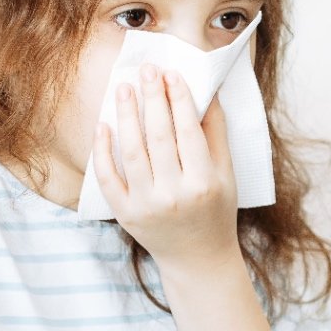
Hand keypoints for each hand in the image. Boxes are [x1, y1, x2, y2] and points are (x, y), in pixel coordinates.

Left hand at [93, 63, 240, 271]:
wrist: (198, 259)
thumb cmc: (216, 210)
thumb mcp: (227, 174)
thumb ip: (216, 133)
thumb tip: (206, 90)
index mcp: (204, 182)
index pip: (188, 131)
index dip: (179, 99)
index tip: (171, 74)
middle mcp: (174, 195)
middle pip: (158, 137)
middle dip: (151, 99)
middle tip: (146, 70)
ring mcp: (146, 205)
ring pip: (131, 152)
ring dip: (126, 116)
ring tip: (123, 89)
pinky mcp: (125, 214)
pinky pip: (108, 178)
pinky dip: (102, 151)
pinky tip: (104, 126)